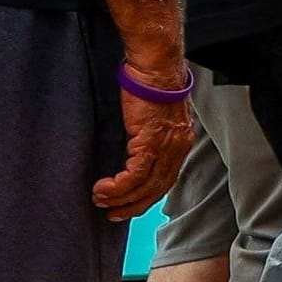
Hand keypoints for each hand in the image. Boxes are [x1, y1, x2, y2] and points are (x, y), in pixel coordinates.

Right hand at [95, 71, 193, 221]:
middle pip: (158, 188)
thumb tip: (132, 150)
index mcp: (180, 142)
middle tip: (113, 214)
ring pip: (145, 185)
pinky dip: (118, 187)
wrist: (154, 67)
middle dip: (134, 205)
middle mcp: (178, 147)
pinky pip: (134, 175)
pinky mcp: (150, 142)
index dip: (148, 195)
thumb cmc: (150, 84)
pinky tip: (103, 189)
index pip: (167, 178)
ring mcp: (166, 146)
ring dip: (120, 198)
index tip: (130, 205)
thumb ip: (149, 135)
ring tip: (101, 201)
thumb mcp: (154, 115)